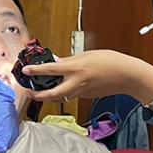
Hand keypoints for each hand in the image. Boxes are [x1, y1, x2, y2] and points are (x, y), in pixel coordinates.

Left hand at [20, 50, 152, 105]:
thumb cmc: (110, 62)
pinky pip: (72, 95)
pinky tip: (64, 86)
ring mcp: (82, 92)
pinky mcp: (87, 97)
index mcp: (76, 69)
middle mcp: (77, 83)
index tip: (26, 70)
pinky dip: (65, 92)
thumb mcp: (87, 55)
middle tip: (30, 91)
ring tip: (42, 90)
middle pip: (51, 94)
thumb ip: (70, 60)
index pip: (50, 70)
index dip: (36, 70)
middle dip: (38, 95)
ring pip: (61, 97)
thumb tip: (56, 62)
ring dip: (50, 95)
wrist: (127, 75)